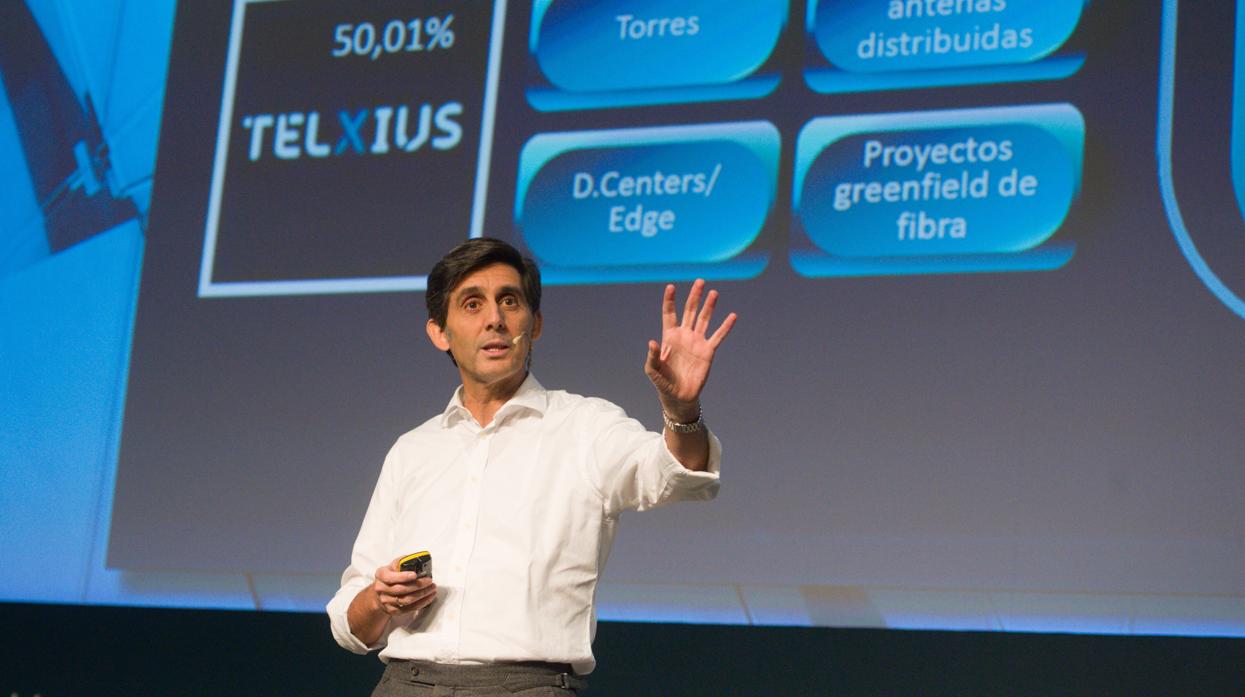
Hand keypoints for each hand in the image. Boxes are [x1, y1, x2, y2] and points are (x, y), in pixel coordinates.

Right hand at [372, 557, 436, 615]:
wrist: (381, 593)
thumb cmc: (391, 575)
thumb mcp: (394, 565)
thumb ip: (404, 562)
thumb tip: (419, 560)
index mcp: (381, 575)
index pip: (390, 577)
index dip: (403, 577)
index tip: (415, 575)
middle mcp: (381, 589)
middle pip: (401, 589)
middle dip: (418, 585)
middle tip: (429, 581)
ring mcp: (386, 601)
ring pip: (406, 600)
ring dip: (422, 594)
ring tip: (432, 589)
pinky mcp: (393, 610)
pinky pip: (409, 609)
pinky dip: (421, 603)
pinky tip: (429, 597)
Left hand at [644, 279, 736, 418]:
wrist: (679, 396)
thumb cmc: (663, 382)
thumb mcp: (652, 370)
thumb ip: (652, 356)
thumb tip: (652, 342)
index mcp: (669, 337)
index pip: (669, 314)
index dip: (670, 301)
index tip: (671, 287)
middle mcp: (684, 335)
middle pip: (690, 311)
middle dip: (694, 296)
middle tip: (700, 281)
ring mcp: (697, 342)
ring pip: (704, 319)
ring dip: (709, 306)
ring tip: (714, 293)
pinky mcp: (708, 351)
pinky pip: (718, 336)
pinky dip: (725, 327)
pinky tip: (732, 316)